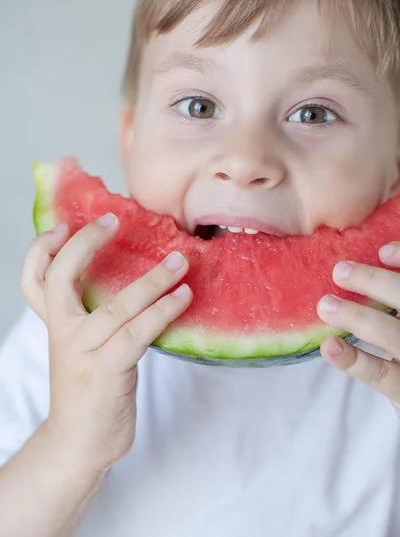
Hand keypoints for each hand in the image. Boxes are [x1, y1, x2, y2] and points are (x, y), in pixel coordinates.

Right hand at [20, 213, 191, 469]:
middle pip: (60, 279)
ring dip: (152, 280)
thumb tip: (130, 275)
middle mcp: (63, 334)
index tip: (64, 225)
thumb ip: (92, 315)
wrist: (80, 444)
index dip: (41, 249)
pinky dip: (164, 311)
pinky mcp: (108, 372)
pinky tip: (184, 297)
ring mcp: (84, 353)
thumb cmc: (89, 388)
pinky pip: (139, 333)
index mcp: (55, 325)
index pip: (33, 280)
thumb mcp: (80, 347)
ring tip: (179, 260)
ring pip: (116, 306)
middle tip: (112, 220)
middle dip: (85, 244)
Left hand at [317, 242, 399, 414]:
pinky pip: (381, 376)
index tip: (382, 252)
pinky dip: (354, 361)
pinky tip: (330, 346)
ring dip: (359, 318)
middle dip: (376, 283)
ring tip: (326, 306)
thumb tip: (370, 259)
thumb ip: (392, 296)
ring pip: (394, 337)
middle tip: (340, 271)